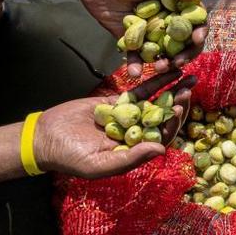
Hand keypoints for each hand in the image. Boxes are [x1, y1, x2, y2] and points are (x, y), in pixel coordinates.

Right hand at [34, 73, 195, 178]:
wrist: (46, 138)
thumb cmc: (71, 158)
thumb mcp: (100, 164)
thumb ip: (131, 158)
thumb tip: (161, 150)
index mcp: (137, 151)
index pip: (162, 137)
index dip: (173, 124)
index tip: (180, 108)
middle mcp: (138, 133)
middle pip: (165, 117)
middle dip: (179, 103)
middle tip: (189, 89)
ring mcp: (130, 116)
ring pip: (157, 101)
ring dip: (173, 89)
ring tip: (188, 77)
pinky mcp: (119, 102)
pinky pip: (140, 90)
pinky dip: (155, 81)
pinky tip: (169, 71)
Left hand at [61, 0, 207, 76]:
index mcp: (179, 5)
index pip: (196, 21)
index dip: (200, 31)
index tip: (197, 39)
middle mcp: (168, 21)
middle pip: (184, 42)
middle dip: (186, 54)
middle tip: (180, 61)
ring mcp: (150, 33)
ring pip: (164, 53)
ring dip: (166, 63)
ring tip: (160, 67)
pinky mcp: (131, 41)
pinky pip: (136, 56)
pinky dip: (136, 66)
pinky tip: (135, 73)